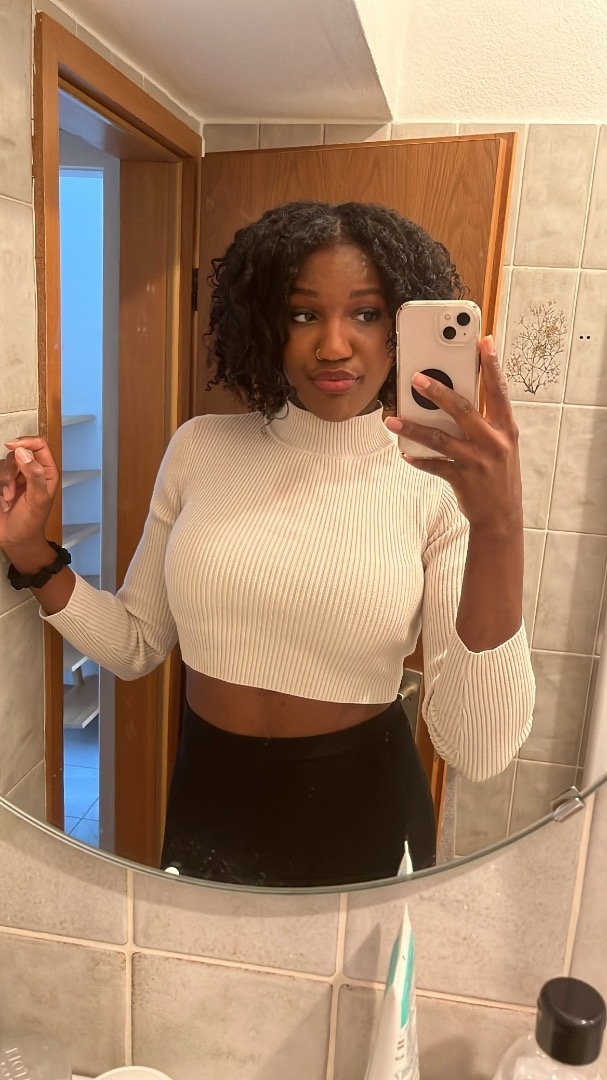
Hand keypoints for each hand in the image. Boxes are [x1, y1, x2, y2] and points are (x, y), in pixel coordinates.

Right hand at [0, 436, 60, 549]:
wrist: (15, 539)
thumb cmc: (31, 521)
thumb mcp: (37, 499)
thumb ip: (33, 474)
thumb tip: (23, 452)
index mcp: (47, 472)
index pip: (39, 445)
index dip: (26, 441)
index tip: (12, 446)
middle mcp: (33, 470)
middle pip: (18, 453)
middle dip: (11, 471)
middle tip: (13, 492)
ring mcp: (18, 476)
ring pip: (6, 463)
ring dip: (5, 481)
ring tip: (9, 500)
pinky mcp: (6, 483)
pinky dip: (0, 486)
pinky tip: (5, 501)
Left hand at [385, 336, 522, 533]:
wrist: (502, 517)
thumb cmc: (499, 474)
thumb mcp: (502, 444)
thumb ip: (485, 421)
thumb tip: (454, 396)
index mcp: (506, 428)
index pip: (499, 390)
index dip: (492, 365)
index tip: (483, 341)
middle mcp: (494, 442)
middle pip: (463, 410)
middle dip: (438, 392)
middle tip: (416, 378)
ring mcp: (478, 461)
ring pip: (440, 439)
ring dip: (414, 427)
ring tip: (393, 419)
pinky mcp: (463, 479)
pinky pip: (434, 465)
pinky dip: (417, 458)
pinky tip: (404, 451)